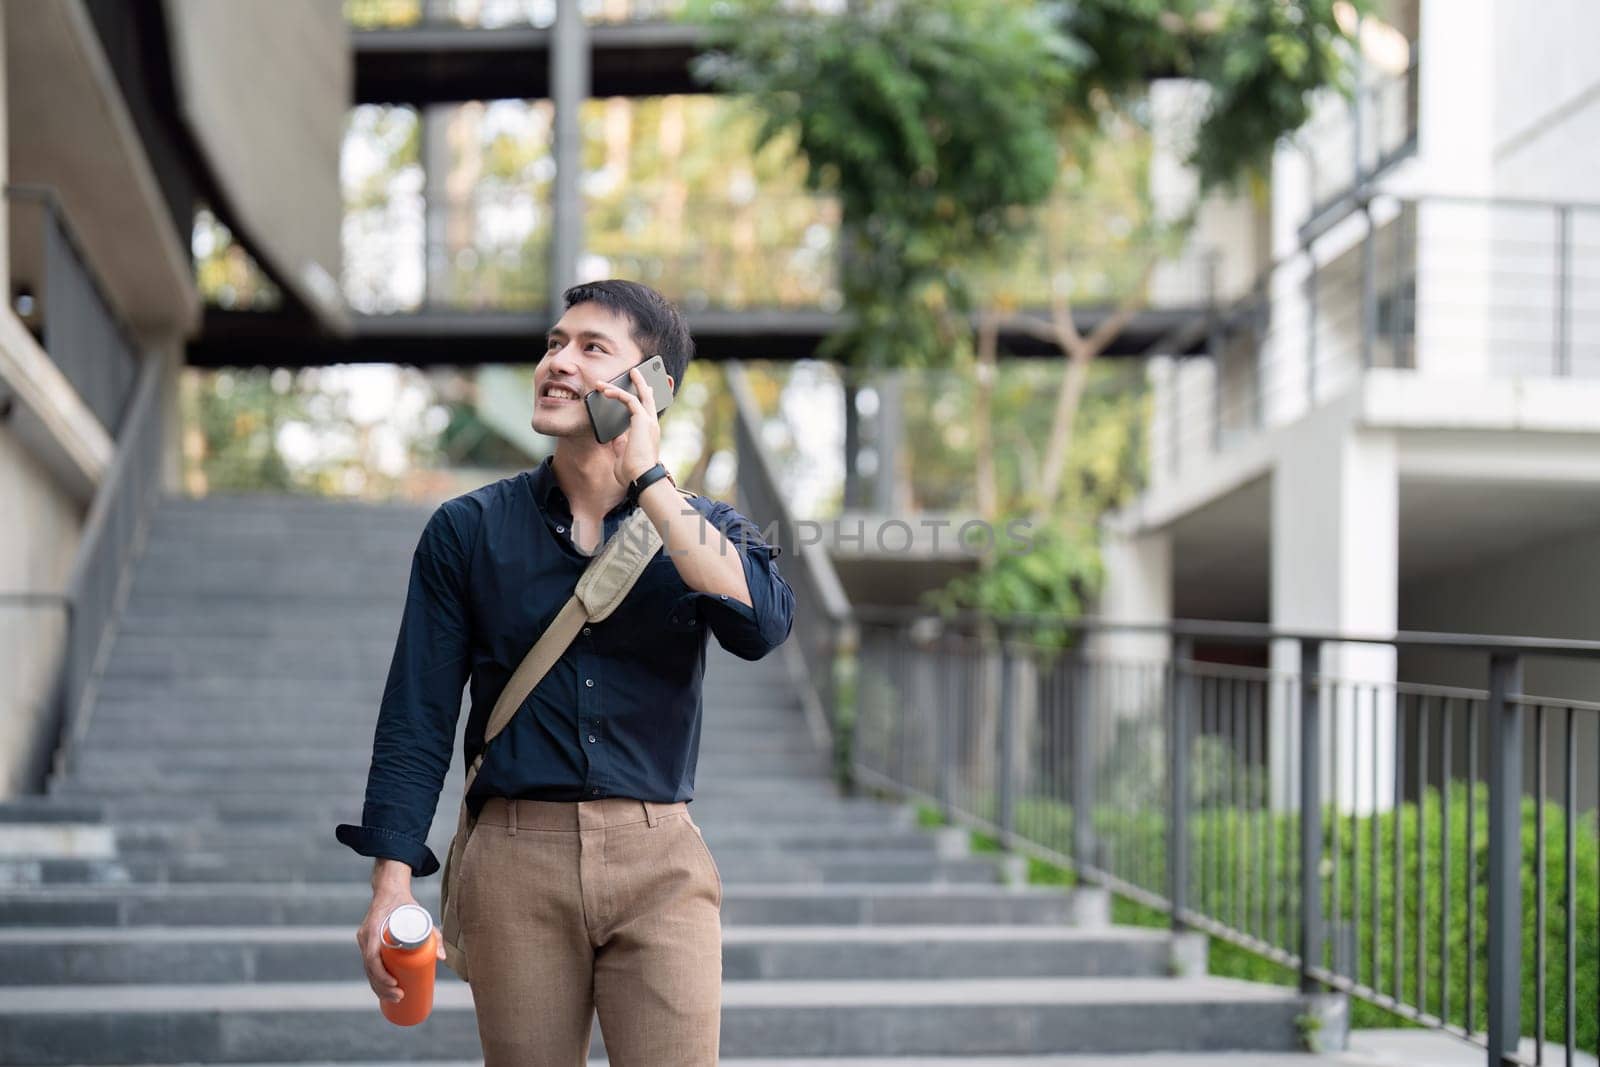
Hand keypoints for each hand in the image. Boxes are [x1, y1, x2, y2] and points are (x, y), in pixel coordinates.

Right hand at [357, 887, 443, 1002]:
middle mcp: (365, 937)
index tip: (396, 984)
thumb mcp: (420, 916)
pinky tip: (384, 992)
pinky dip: (376, 979)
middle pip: (370, 969)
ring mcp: (364, 942)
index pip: (372, 958)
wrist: (389, 890)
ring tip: (396, 998)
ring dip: (379, 987)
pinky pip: (369, 965)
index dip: (381, 975)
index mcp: (373, 929)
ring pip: (368, 970)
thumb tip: (442, 957)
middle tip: (401, 996)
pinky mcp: (368, 945)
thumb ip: (433, 934)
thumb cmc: (405, 904)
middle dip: (383, 987)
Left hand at [598, 366, 661, 489]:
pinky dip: (618, 393)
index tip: (645, 388)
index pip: (648, 410)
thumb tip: (615, 436)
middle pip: (648, 397)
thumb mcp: (623, 455)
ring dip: (621, 387)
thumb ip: (620, 444)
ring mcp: (649, 421)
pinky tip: (606, 391)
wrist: (640, 477)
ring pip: (638, 395)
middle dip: (641, 383)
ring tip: (605, 383)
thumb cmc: (633, 472)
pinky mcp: (642, 420)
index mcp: (649, 433)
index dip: (645, 397)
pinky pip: (629, 400)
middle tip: (634, 371)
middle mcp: (652, 424)